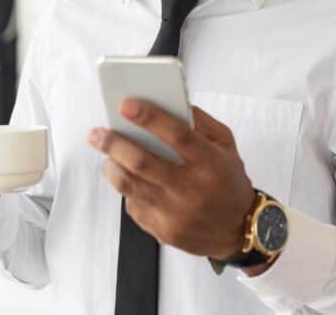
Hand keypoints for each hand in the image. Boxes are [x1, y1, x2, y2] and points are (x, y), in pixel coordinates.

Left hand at [88, 99, 256, 261]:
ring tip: (107, 155)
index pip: (177, 135)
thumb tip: (172, 103)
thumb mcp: (227, 148)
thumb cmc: (230, 183)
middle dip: (114, 143)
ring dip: (112, 166)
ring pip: (129, 185)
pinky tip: (129, 179)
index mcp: (210, 163)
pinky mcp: (161, 230)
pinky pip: (133, 205)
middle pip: (142, 161)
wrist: (237, 230)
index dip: (150, 117)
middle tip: (98, 133)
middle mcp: (191, 188)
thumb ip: (202, 123)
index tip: (126, 104)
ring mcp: (174, 212)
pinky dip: (127, 189)